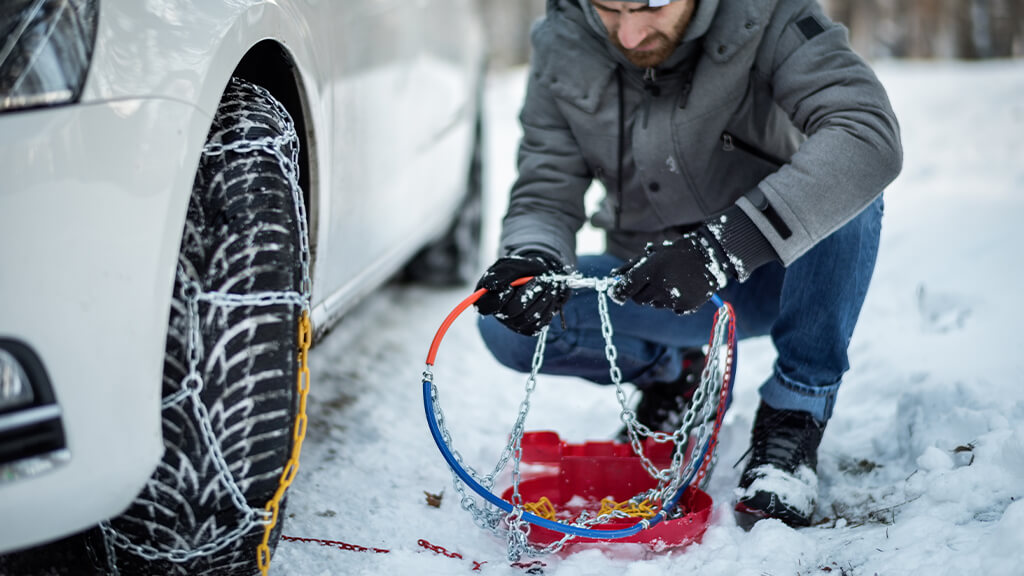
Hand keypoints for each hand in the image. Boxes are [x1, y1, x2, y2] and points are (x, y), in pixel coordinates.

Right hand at [474, 253, 569, 335]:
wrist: (542, 275)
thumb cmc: (522, 270)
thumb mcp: (511, 265)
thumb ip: (500, 274)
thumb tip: (488, 285)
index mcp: (488, 297)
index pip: (484, 307)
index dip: (497, 300)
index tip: (509, 287)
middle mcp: (499, 313)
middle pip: (510, 312)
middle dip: (527, 294)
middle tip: (539, 279)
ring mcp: (514, 323)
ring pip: (527, 318)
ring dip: (541, 298)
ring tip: (546, 283)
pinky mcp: (529, 328)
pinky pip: (539, 323)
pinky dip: (547, 306)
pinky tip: (547, 295)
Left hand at [611, 229, 729, 313]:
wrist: (708, 257)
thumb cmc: (675, 253)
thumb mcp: (652, 254)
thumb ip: (630, 266)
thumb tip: (612, 277)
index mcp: (651, 270)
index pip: (625, 289)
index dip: (618, 292)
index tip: (616, 292)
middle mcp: (661, 286)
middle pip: (638, 299)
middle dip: (640, 292)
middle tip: (651, 281)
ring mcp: (674, 298)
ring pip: (654, 304)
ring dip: (657, 296)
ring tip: (671, 281)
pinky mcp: (685, 306)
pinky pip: (671, 309)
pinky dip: (673, 302)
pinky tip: (682, 288)